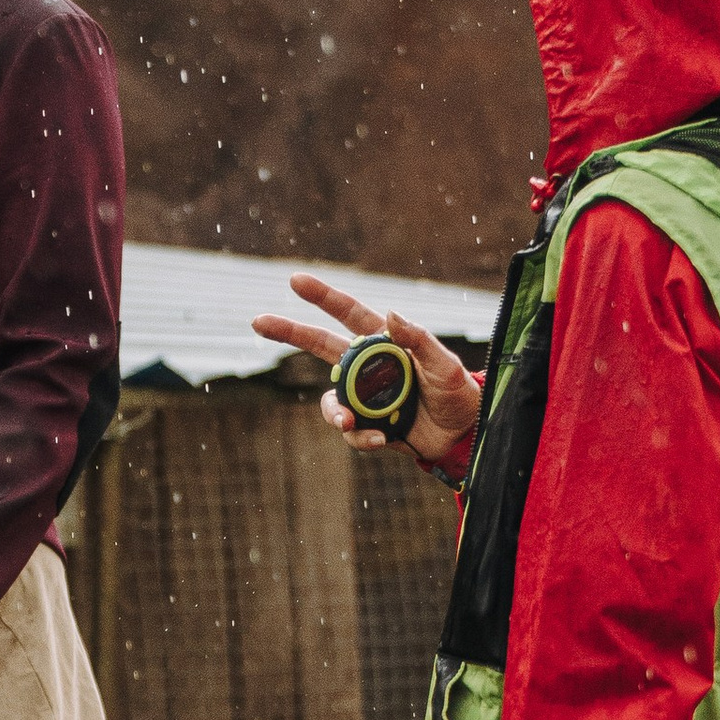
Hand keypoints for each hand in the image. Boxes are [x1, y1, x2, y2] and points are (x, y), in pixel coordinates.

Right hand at [249, 273, 483, 468]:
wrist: (462, 435)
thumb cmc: (458, 392)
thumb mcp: (445, 364)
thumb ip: (420, 338)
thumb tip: (390, 312)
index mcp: (384, 342)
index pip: (348, 313)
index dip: (322, 296)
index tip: (295, 280)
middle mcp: (368, 366)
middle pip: (319, 345)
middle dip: (289, 332)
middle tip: (257, 320)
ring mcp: (364, 396)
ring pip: (331, 400)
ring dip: (335, 413)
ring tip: (350, 424)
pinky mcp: (367, 425)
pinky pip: (351, 432)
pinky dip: (361, 437)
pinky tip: (381, 439)